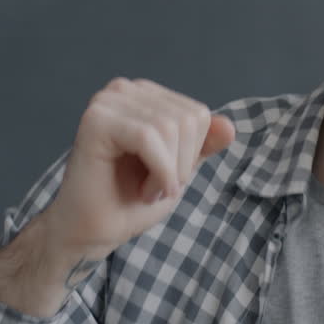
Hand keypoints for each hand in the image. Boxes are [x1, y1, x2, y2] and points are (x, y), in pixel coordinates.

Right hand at [42, 77, 235, 260]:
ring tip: (146, 189)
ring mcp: (107, 102)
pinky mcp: (95, 119)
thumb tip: (229, 125)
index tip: (164, 178)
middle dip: (180, 164)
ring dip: (167, 172)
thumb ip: (202, 145)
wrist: (93, 233)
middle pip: (187, 119)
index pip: (198, 114)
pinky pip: (148, 136)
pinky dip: (158, 172)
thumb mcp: (179, 170)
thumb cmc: (130, 201)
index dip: (191, 155)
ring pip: (170, 127)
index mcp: (144, 97)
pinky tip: (143, 191)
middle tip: (154, 188)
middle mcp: (124, 90)